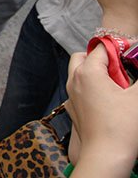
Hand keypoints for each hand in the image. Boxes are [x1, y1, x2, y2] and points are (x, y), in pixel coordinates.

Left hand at [65, 45, 137, 174]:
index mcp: (88, 72)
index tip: (131, 56)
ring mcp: (71, 95)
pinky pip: (78, 90)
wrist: (106, 155)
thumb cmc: (122, 126)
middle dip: (100, 58)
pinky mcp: (72, 109)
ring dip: (93, 72)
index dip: (118, 49)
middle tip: (120, 70)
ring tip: (116, 85)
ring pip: (78, 73)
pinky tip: (106, 100)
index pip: (101, 48)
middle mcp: (74, 80)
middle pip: (82, 57)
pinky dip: (89, 88)